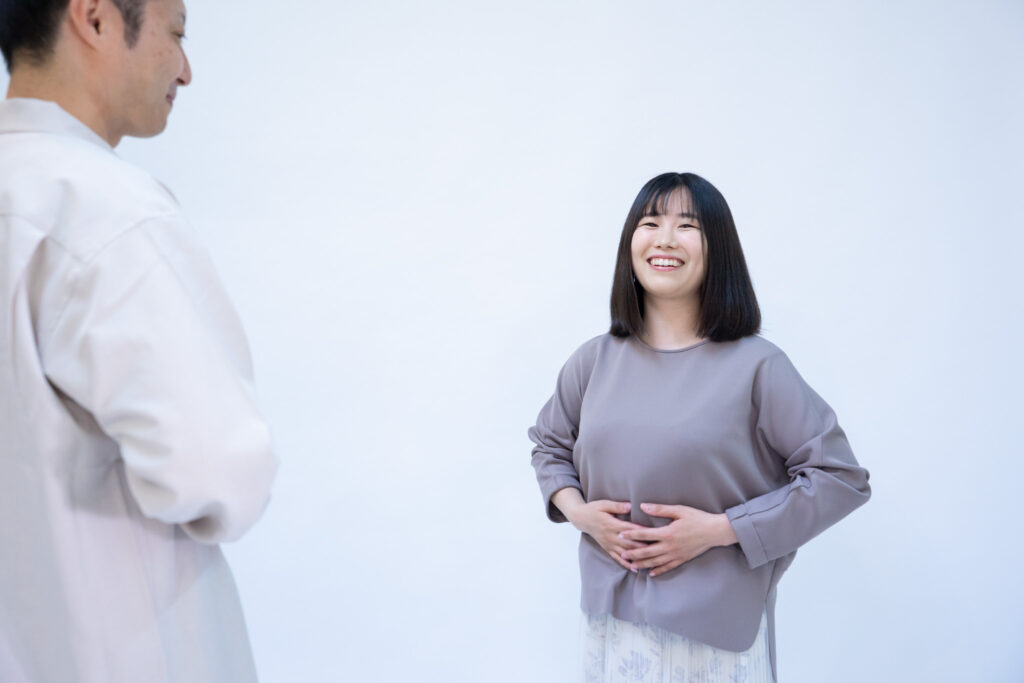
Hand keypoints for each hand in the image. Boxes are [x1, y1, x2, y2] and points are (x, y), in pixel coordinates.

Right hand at [551, 489, 648, 571]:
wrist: (581, 519)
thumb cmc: (594, 509)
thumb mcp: (604, 504)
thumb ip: (617, 506)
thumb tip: (630, 506)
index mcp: (611, 524)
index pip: (630, 529)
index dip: (642, 532)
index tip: (654, 534)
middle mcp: (611, 536)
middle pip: (630, 543)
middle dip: (644, 547)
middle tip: (657, 550)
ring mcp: (609, 544)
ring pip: (625, 553)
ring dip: (637, 558)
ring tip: (650, 562)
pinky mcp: (607, 548)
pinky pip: (617, 558)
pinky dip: (626, 564)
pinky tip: (635, 569)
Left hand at [618, 503, 737, 576]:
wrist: (715, 531)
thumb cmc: (697, 518)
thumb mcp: (679, 510)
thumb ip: (660, 509)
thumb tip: (643, 506)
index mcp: (668, 533)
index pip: (644, 535)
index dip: (631, 534)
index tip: (620, 534)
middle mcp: (670, 546)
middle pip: (647, 552)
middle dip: (633, 553)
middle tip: (621, 554)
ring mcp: (676, 555)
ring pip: (655, 562)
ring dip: (642, 564)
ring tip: (631, 565)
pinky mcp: (682, 559)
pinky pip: (668, 567)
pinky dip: (658, 571)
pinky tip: (650, 573)